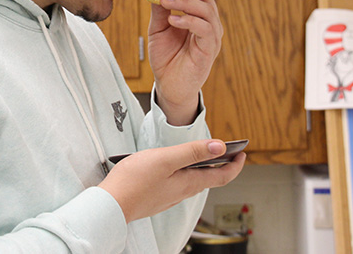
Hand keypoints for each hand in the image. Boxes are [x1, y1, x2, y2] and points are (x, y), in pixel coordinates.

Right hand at [99, 140, 244, 222]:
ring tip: (203, 154)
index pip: (221, 177)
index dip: (235, 165)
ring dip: (202, 168)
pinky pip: (178, 184)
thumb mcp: (166, 159)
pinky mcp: (156, 197)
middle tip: (227, 151)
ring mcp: (169, 196)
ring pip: (192, 181)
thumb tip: (220, 146)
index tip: (242, 153)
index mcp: (188, 183)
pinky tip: (175, 165)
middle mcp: (182, 193)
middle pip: (208, 179)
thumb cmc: (135, 181)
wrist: (110, 205)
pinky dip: (185, 172)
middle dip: (220, 164)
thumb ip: (192, 152)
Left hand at [148, 0, 222, 124]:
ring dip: (184, 2)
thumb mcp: (158, 28)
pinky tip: (173, 20)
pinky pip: (205, 30)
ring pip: (206, 10)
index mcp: (198, 15)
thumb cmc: (166, 58)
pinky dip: (189, 21)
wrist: (169, 87)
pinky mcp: (209, 50)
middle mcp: (209, 23)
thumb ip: (160, 9)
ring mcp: (211, 37)